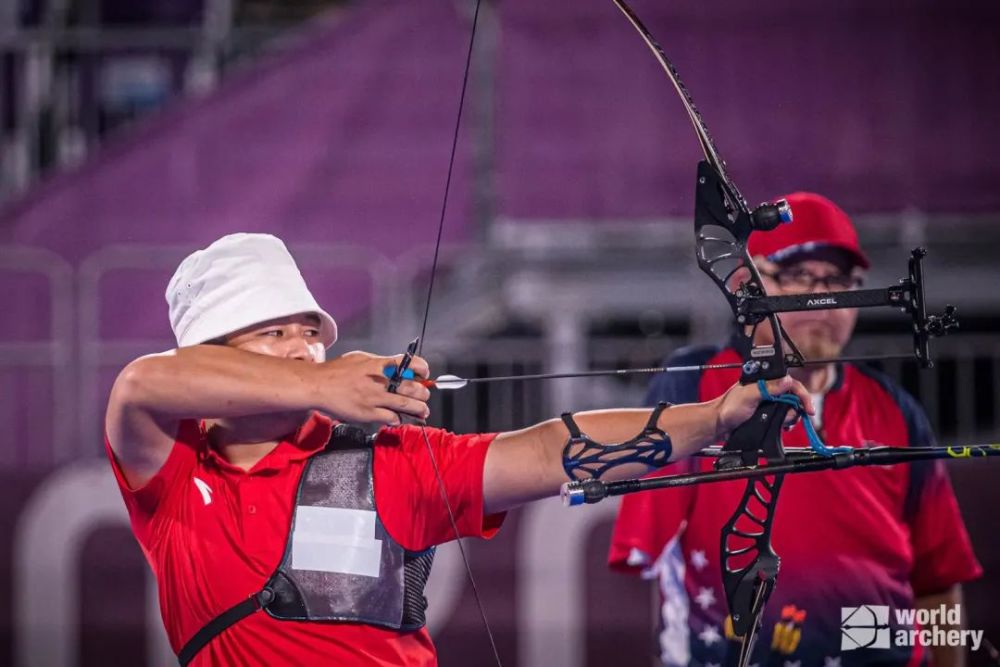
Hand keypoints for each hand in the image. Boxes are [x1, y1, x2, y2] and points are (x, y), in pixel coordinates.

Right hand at [314, 351, 430, 424]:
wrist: (318, 386)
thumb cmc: (338, 370)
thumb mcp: (361, 358)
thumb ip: (380, 362)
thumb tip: (399, 368)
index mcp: (379, 364)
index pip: (410, 363)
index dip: (422, 369)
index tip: (424, 374)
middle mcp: (380, 381)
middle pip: (412, 388)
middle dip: (423, 393)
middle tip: (425, 396)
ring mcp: (374, 398)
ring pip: (406, 405)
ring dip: (419, 409)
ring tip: (422, 411)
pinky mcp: (368, 413)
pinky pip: (391, 418)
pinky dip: (398, 418)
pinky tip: (398, 417)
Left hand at [714, 375, 813, 438]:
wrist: (720, 425)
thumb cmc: (729, 408)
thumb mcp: (748, 395)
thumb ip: (767, 388)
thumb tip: (787, 380)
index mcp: (765, 382)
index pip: (791, 384)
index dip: (802, 395)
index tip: (808, 409)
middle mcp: (769, 391)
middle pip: (794, 398)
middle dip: (796, 409)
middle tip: (790, 420)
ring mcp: (769, 404)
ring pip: (790, 410)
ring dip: (790, 418)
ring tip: (782, 424)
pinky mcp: (768, 415)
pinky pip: (784, 419)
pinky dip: (785, 424)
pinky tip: (781, 427)